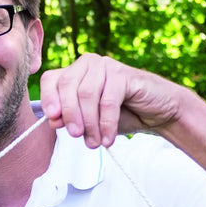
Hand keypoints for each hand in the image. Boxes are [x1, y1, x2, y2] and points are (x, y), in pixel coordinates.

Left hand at [39, 53, 181, 147]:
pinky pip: (108, 101)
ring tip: (94, 142)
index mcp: (75, 72)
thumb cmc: (121, 115)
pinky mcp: (124, 74)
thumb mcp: (89, 121)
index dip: (48, 98)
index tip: (52, 120)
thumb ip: (70, 119)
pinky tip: (108, 139)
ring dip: (89, 123)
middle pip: (67, 85)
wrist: (157, 113)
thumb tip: (53, 120)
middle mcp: (88, 64)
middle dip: (69, 114)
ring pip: (86, 94)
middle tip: (76, 136)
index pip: (51, 79)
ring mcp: (106, 66)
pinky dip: (106, 123)